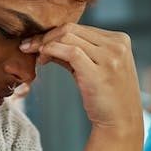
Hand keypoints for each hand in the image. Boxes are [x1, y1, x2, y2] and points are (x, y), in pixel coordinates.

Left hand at [20, 23, 142, 134]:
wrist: (121, 123)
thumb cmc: (107, 98)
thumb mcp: (96, 68)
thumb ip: (77, 53)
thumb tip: (47, 42)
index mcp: (120, 40)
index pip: (80, 27)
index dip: (55, 33)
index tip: (38, 43)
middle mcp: (117, 45)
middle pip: (72, 29)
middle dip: (46, 36)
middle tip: (29, 46)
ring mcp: (110, 58)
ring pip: (68, 36)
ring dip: (45, 43)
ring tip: (37, 56)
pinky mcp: (98, 72)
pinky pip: (69, 51)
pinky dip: (50, 51)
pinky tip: (42, 60)